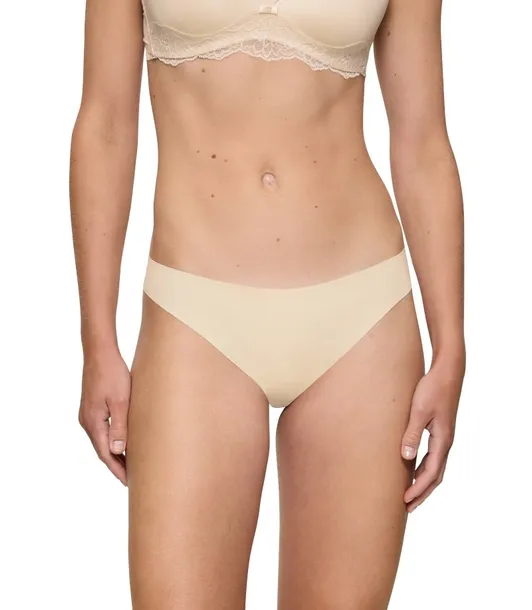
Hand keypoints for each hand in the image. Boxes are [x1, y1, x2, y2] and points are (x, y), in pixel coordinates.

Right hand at [78, 348, 130, 484]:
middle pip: (102, 450)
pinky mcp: (92, 408)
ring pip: (102, 441)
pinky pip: (102, 430)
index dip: (118, 470)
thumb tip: (118, 452)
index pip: (106, 454)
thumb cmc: (112, 374)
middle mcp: (87, 422)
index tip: (129, 482)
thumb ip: (119, 427)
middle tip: (132, 479)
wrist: (99, 353)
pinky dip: (112, 440)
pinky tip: (122, 441)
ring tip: (129, 464)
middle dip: (116, 465)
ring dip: (114, 453)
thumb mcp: (120, 401)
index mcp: (93, 423)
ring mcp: (88, 415)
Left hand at [401, 356, 464, 511]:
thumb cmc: (432, 389)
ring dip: (423, 482)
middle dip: (422, 493)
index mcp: (443, 440)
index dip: (418, 489)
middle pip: (436, 476)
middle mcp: (446, 442)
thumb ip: (412, 433)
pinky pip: (433, 456)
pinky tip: (412, 469)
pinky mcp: (440, 431)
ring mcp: (444, 437)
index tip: (405, 501)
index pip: (431, 473)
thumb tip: (406, 458)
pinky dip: (424, 468)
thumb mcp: (419, 410)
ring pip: (435, 467)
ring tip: (409, 494)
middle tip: (407, 507)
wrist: (447, 372)